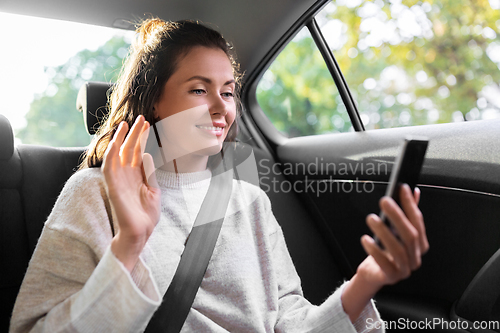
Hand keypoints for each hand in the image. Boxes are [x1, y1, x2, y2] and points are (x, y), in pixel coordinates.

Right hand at [102, 115, 160, 270]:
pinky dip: (111, 154)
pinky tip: (116, 142)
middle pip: (128, 149)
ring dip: (121, 139)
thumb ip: (149, 173)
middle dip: (134, 133)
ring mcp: (118, 180)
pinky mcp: (113, 187)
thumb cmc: (146, 215)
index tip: (147, 124)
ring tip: (127, 124)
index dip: (141, 138)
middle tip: (141, 118)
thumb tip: (147, 155)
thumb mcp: (153, 191)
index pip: (137, 152)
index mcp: (135, 176)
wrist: (140, 233)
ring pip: (117, 154)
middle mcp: (126, 175)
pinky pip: (109, 167)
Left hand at [359, 184, 428, 287]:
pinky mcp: (391, 277)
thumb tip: (414, 192)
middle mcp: (415, 257)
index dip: (411, 205)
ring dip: (384, 232)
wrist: (374, 273)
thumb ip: (406, 213)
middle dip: (398, 216)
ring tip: (372, 218)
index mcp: (420, 245)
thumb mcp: (396, 231)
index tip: (402, 188)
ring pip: (398, 250)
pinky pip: (384, 264)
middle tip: (385, 201)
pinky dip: (375, 251)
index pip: (418, 221)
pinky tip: (366, 239)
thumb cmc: (386, 250)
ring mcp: (405, 269)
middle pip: (410, 235)